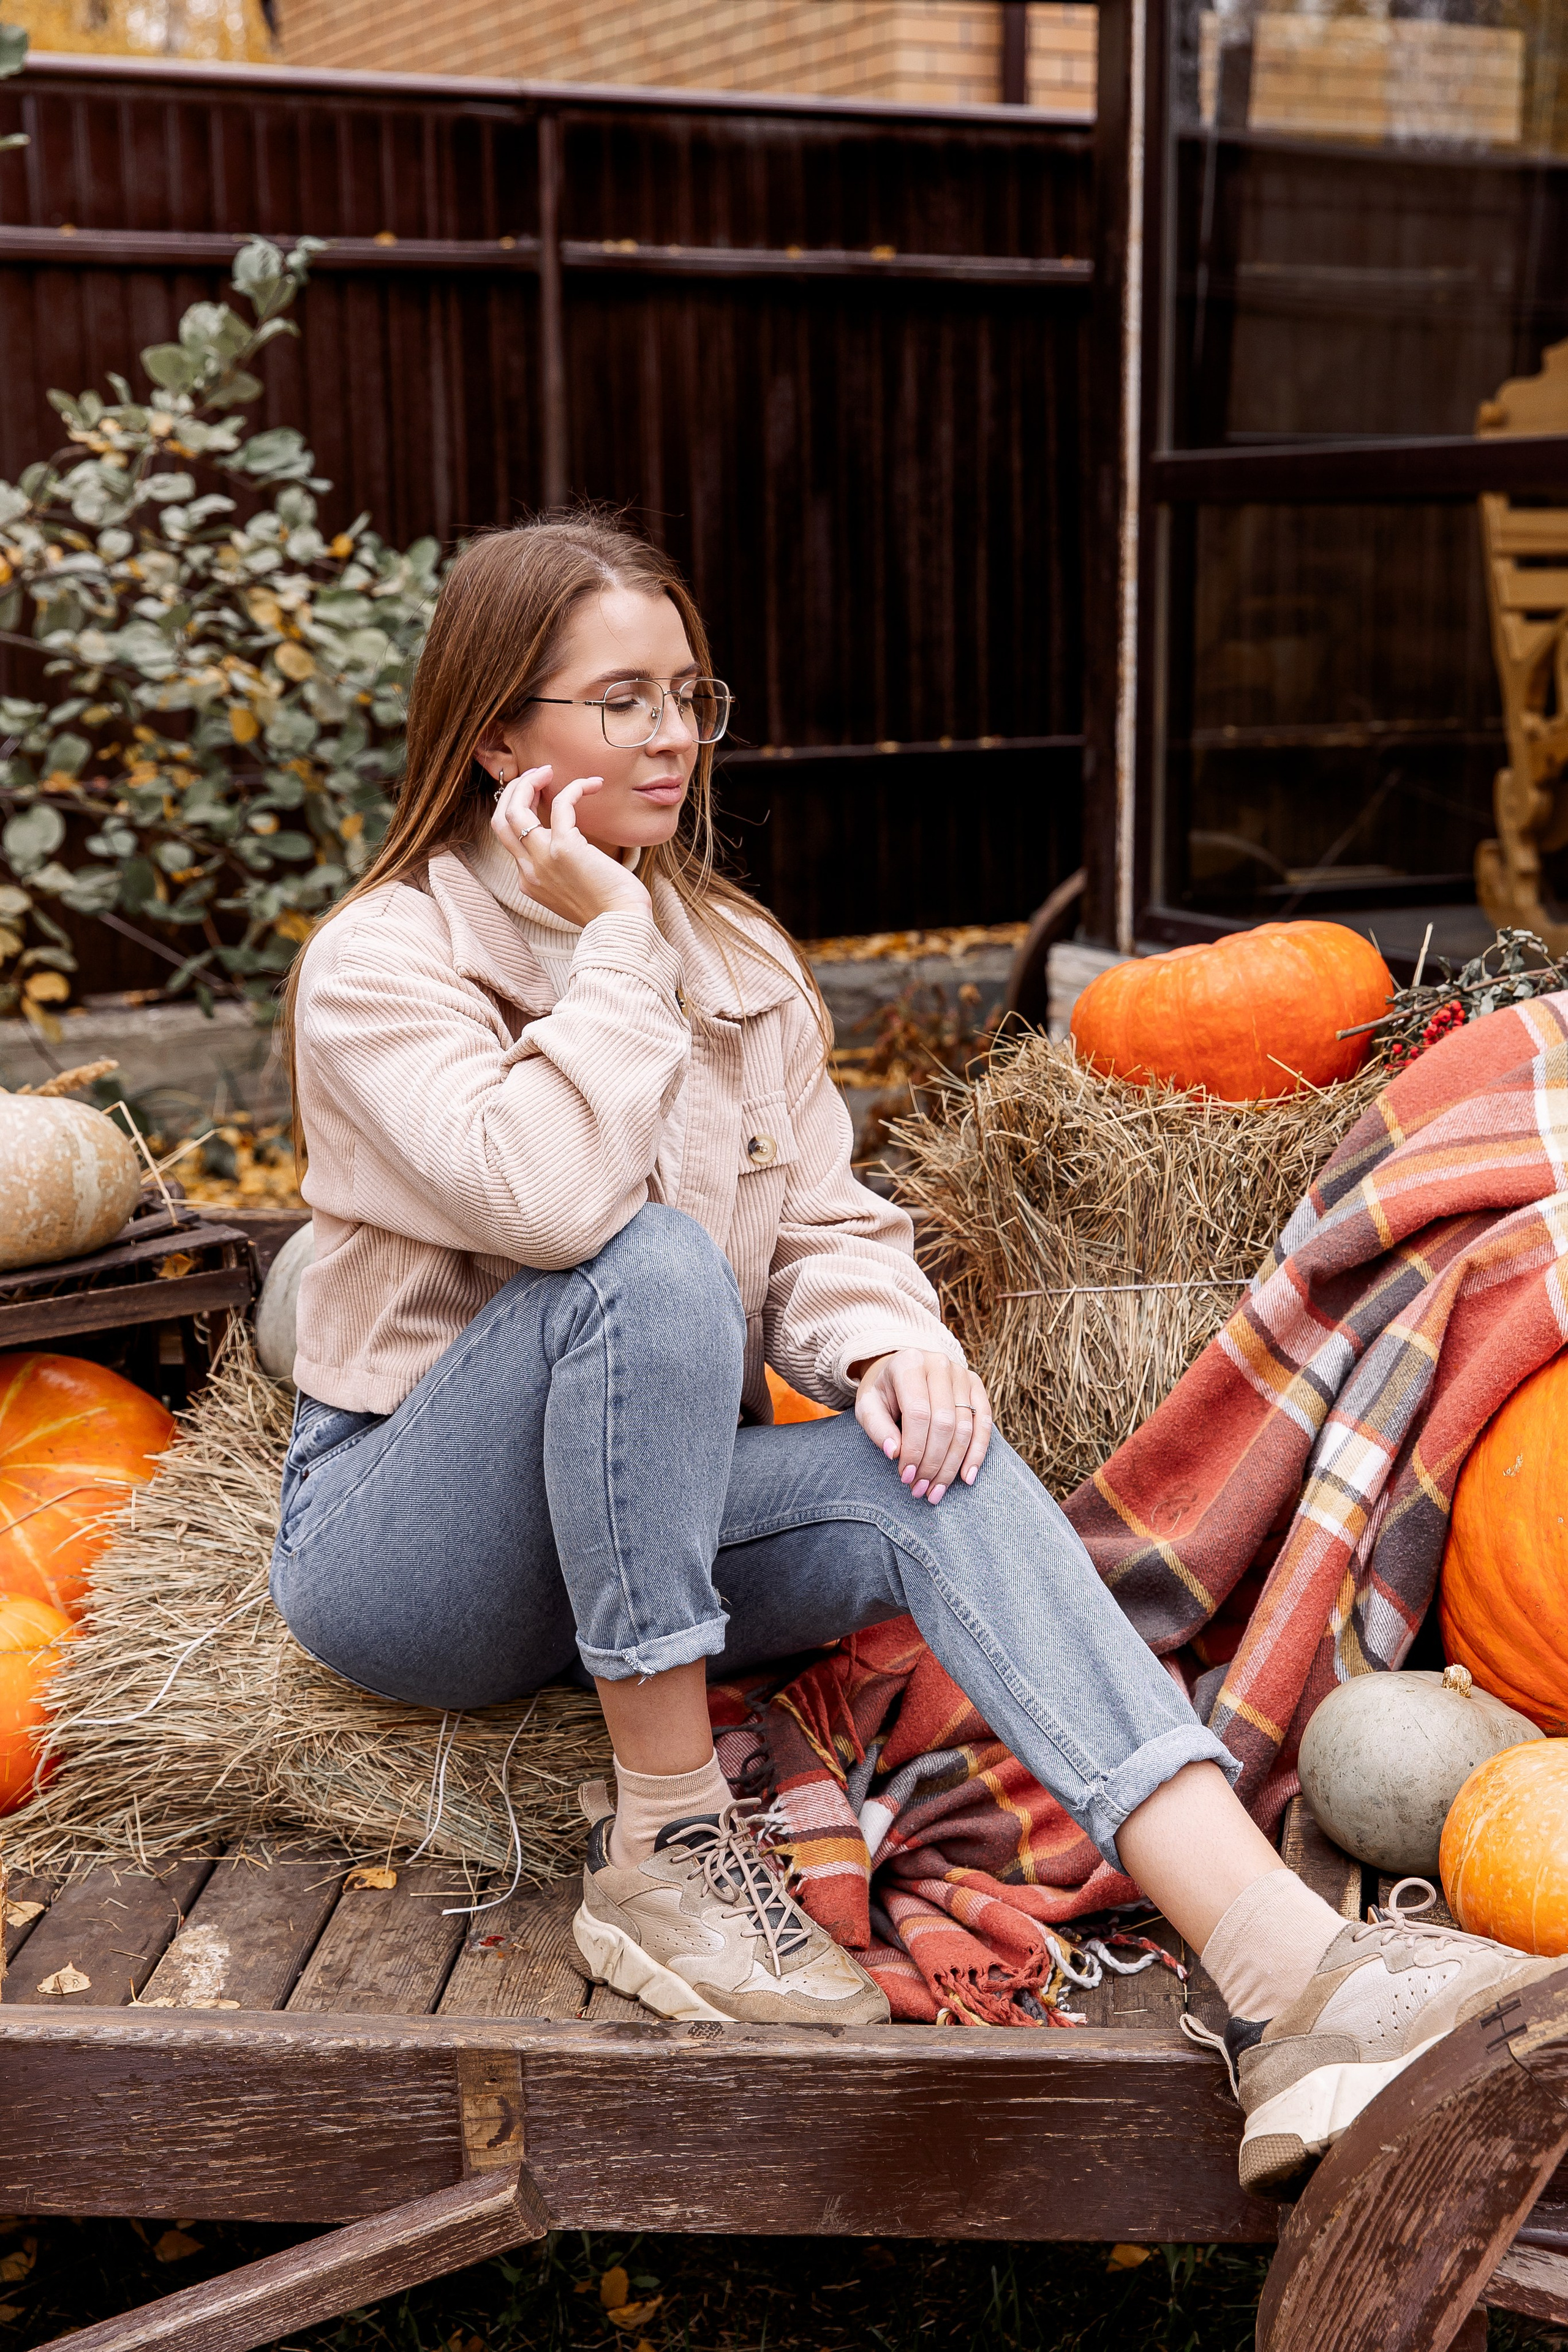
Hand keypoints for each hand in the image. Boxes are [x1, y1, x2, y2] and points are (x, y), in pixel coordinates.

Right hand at [491, 765, 650, 927]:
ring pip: (516, 810)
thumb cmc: (609, 910)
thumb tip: (572, 849)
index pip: (508, 838)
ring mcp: (543, 859)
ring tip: (548, 771)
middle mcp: (528, 870)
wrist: (621, 926)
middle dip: (513, 792)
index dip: (517, 809)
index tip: (536, 795)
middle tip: (536, 776)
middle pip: (501, 820)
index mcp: (528, 881)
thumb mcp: (572, 893)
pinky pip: (560, 804)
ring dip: (529, 783)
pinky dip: (574, 788)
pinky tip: (592, 784)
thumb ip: (561, 872)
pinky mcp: (565, 848)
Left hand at [852, 1349, 991, 1503]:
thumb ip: (877, 1428)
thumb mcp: (867, 1406)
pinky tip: (966, 1476)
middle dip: (933, 1463)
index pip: (918, 1413)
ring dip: (952, 1465)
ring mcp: (961, 1374)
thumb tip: (894, 1453)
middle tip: (920, 1489)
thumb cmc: (882, 1393)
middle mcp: (939, 1365)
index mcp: (909, 1363)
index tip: (906, 1476)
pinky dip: (977, 1453)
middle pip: (944, 1423)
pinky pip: (984, 1422)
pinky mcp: (976, 1386)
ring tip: (936, 1490)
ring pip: (965, 1427)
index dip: (914, 1449)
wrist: (902, 1371)